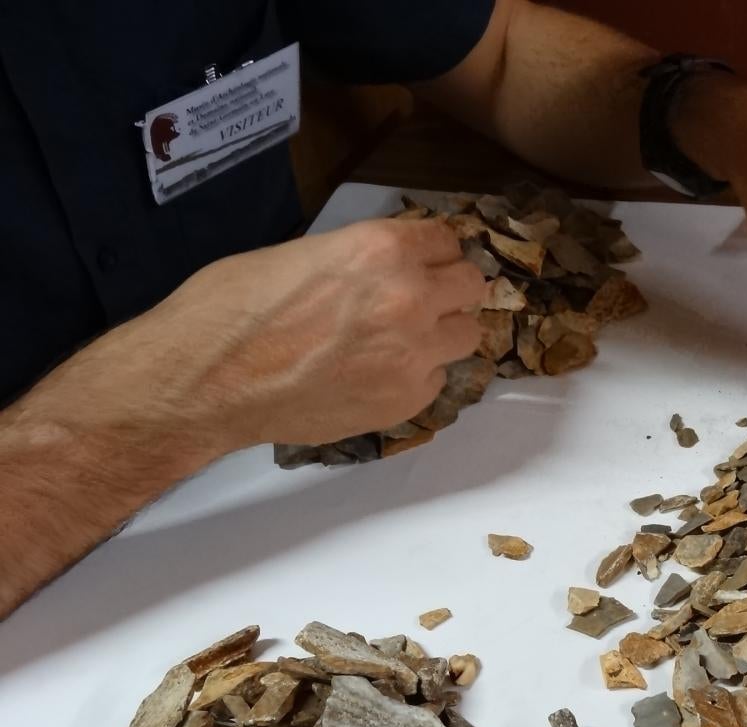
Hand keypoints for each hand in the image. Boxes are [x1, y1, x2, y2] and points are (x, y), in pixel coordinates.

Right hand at [78, 217, 490, 451]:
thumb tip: (383, 268)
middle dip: (449, 289)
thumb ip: (358, 259)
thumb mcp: (300, 254)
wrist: (208, 381)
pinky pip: (437, 379)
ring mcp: (414, 354)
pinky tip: (376, 375)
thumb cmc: (232, 307)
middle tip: (420, 301)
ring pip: (466, 335)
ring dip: (441, 333)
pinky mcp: (407, 400)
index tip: (422, 262)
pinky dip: (417, 375)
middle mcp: (411, 298)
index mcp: (381, 249)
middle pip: (471, 285)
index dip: (432, 251)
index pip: (447, 239)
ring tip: (401, 341)